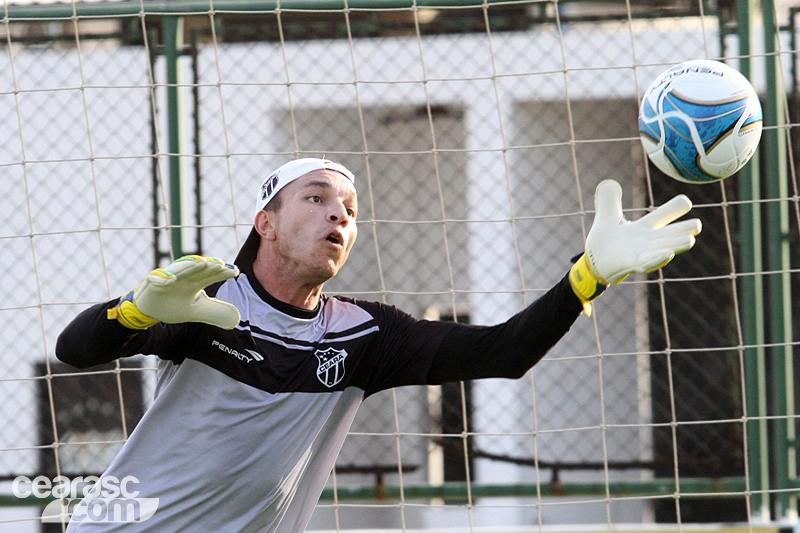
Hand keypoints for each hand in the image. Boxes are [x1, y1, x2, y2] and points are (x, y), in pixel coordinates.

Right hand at [108, 255, 240, 329]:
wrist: (150, 311)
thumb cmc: (174, 307)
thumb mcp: (195, 312)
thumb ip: (214, 312)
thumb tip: (236, 319)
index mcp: (195, 283)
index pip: (211, 276)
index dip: (223, 273)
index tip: (235, 272)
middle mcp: (184, 278)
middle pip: (198, 270)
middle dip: (209, 266)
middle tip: (221, 264)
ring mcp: (168, 279)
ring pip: (180, 270)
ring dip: (190, 266)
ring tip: (202, 263)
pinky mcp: (152, 284)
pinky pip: (156, 278)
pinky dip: (162, 278)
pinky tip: (171, 280)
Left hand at [569, 179, 701, 312]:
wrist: (592, 264)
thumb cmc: (603, 243)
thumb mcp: (605, 218)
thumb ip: (608, 201)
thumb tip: (608, 183)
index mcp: (643, 228)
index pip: (662, 216)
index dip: (673, 209)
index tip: (685, 202)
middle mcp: (646, 241)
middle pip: (669, 234)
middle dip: (683, 230)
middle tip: (697, 225)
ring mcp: (641, 254)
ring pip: (663, 249)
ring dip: (675, 245)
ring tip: (690, 241)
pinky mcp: (632, 265)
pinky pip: (647, 262)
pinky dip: (658, 259)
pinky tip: (668, 254)